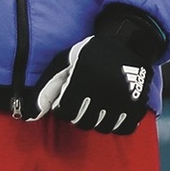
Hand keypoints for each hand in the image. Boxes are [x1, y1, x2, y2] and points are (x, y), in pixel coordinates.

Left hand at [34, 4, 166, 134]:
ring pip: (103, 128)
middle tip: (85, 100)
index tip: (70, 95)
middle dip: (80, 114)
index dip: (64, 106)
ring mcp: (124, 98)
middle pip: (84, 122)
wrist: (128, 41)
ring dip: (98, 120)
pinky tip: (113, 111)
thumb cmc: (90, 55)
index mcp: (83, 78)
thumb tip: (30, 117)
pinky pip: (125, 129)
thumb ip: (44, 91)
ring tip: (98, 104)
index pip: (66, 113)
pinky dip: (118, 124)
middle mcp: (105, 89)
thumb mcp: (63, 64)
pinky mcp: (139, 103)